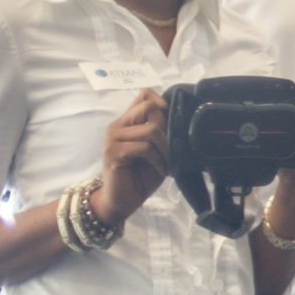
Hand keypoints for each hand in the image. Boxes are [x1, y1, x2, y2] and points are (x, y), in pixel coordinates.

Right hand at [96, 90, 170, 223]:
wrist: (122, 200)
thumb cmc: (142, 175)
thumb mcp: (157, 150)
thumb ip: (162, 132)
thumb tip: (181, 117)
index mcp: (128, 122)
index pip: (144, 94)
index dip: (162, 102)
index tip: (172, 122)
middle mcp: (118, 126)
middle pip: (149, 107)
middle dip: (167, 129)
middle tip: (170, 150)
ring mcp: (113, 138)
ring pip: (150, 130)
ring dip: (165, 149)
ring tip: (167, 163)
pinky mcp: (113, 152)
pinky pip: (144, 147)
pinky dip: (158, 160)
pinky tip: (161, 170)